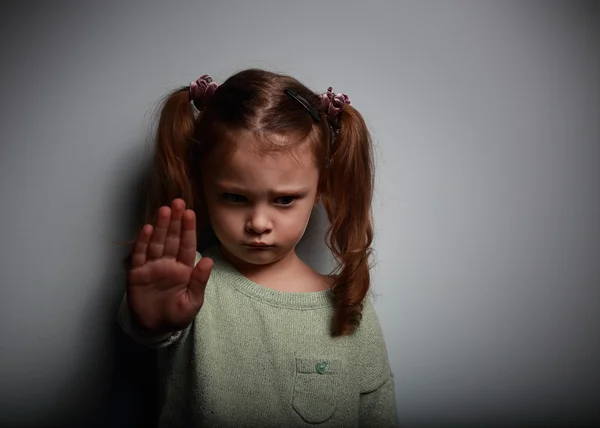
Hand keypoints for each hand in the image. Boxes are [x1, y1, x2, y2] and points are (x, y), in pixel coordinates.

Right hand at [126, 198, 212, 332]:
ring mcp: (152, 267)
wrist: (154, 329)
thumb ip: (199, 281)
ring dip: (160, 226)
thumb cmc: (176, 315)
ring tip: (164, 210)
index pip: (187, 245)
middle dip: (175, 221)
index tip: (190, 213)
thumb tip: (209, 261)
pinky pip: (140, 255)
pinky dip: (142, 242)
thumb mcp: (192, 302)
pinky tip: (146, 229)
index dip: (188, 229)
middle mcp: (168, 263)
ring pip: (156, 242)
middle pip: (171, 238)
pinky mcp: (136, 273)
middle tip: (178, 202)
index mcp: (183, 269)